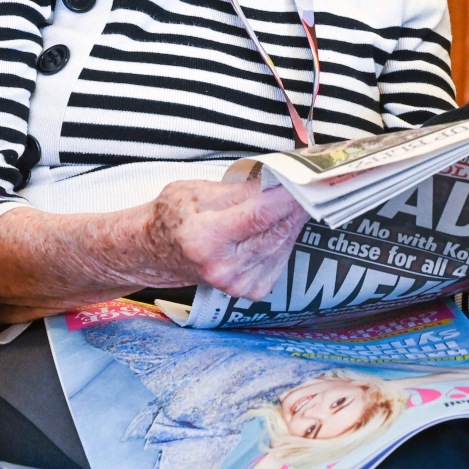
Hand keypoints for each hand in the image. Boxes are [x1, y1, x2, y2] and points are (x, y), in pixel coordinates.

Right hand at [139, 178, 306, 299]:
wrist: (155, 251)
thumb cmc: (173, 217)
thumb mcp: (198, 190)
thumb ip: (241, 188)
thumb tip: (279, 179)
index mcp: (205, 239)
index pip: (259, 214)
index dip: (288, 195)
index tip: (307, 177)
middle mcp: (222, 267)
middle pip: (277, 230)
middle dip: (298, 203)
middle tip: (312, 181)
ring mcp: (237, 283)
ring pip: (283, 243)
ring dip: (294, 219)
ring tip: (298, 196)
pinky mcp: (250, 291)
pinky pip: (280, 257)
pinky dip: (285, 236)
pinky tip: (281, 221)